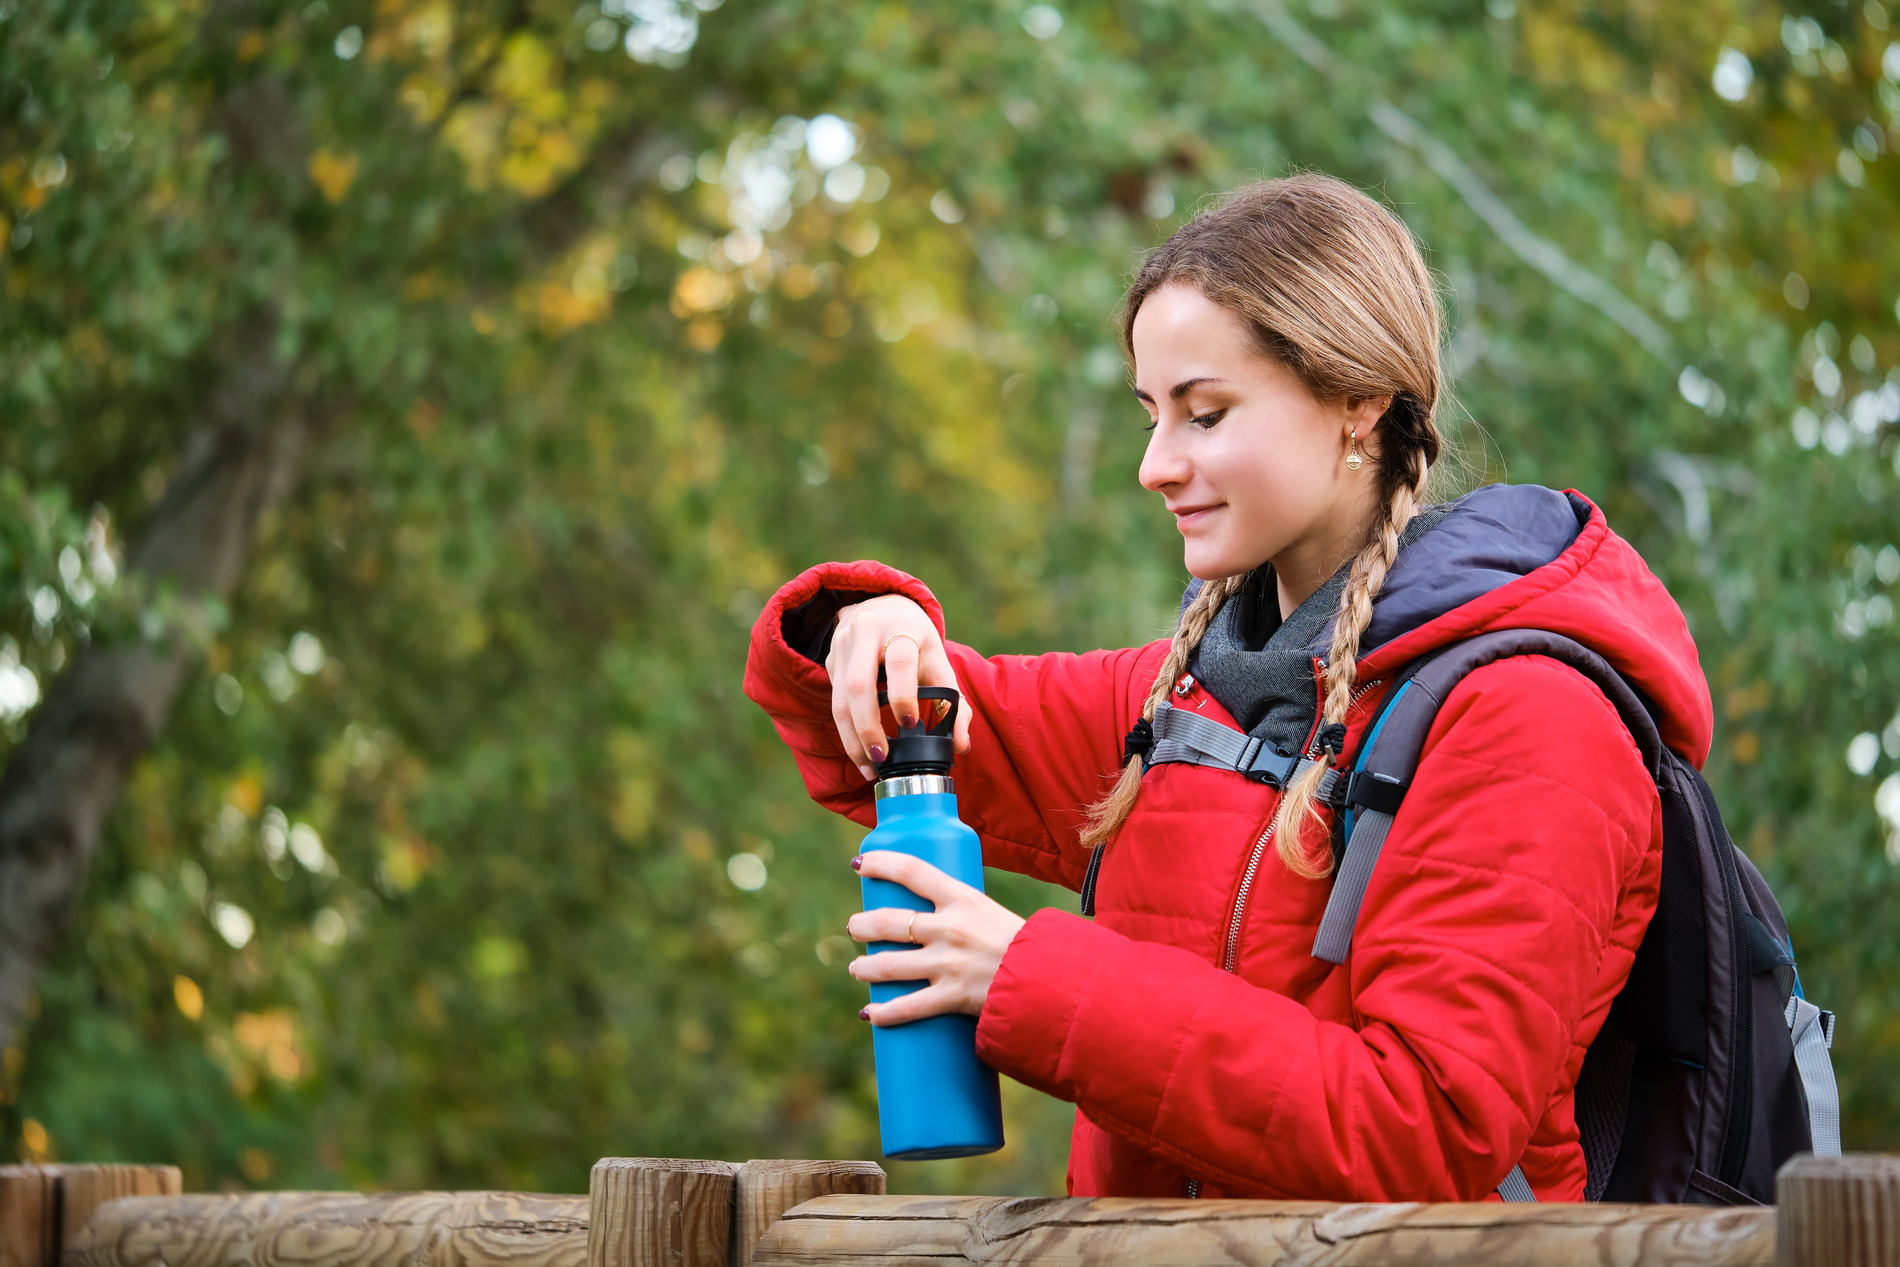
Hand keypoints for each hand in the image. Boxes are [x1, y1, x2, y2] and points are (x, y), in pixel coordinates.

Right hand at [826, 594, 971, 780]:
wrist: (881, 606)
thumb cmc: (916, 640)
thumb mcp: (938, 660)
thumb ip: (954, 702)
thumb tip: (961, 746)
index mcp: (902, 628)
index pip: (900, 661)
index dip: (903, 694)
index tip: (908, 724)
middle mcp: (867, 632)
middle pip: (859, 684)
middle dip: (868, 726)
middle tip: (882, 758)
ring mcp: (843, 645)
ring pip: (840, 698)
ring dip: (852, 737)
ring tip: (869, 765)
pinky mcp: (830, 660)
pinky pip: (833, 701)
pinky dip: (846, 731)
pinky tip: (859, 751)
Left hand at [846, 851, 1025, 1024]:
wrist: (1052, 979)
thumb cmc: (1023, 945)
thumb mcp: (991, 913)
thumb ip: (961, 914)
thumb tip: (932, 917)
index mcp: (962, 898)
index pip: (912, 870)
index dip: (880, 863)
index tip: (859, 863)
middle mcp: (950, 928)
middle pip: (889, 921)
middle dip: (862, 925)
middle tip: (855, 928)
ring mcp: (948, 964)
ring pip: (888, 965)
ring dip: (865, 967)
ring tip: (857, 968)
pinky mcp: (951, 996)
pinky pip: (907, 1007)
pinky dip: (883, 1012)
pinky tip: (869, 1013)